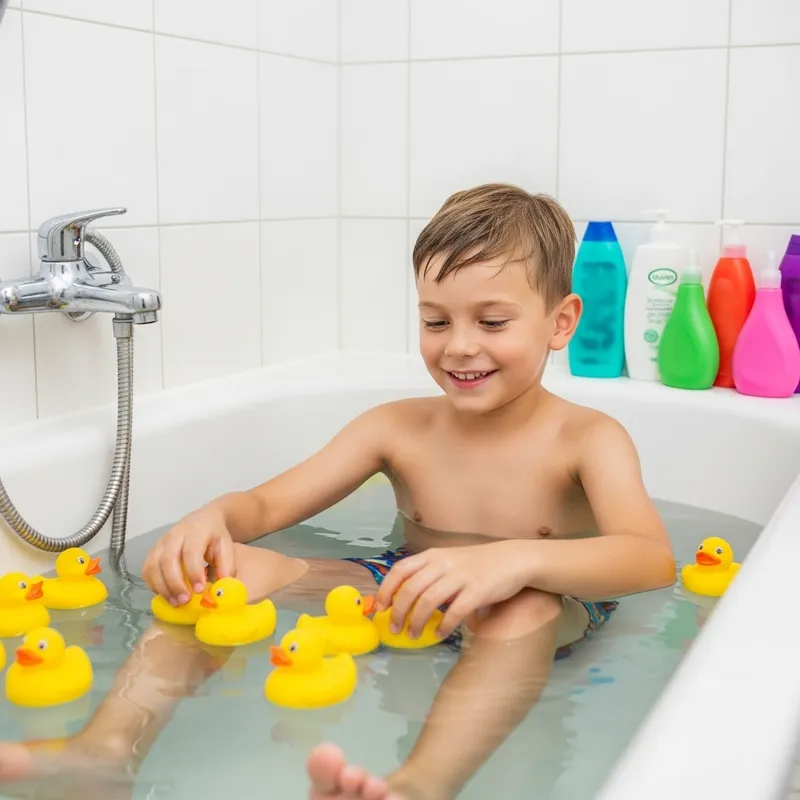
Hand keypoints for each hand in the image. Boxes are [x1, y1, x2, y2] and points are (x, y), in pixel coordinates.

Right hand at [142, 505, 235, 605]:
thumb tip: (221, 590)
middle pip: (168, 559)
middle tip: (185, 601)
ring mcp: (161, 543)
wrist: (202, 520)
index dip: (194, 573)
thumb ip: (227, 567)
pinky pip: (147, 569)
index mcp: (196, 531)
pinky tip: (166, 595)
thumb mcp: (227, 547)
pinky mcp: (152, 551)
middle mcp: (175, 535)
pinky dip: (153, 585)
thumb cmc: (214, 536)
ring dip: (163, 587)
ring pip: (154, 565)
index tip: (200, 590)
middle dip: (175, 583)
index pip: (191, 552)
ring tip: (176, 603)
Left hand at [375, 540, 531, 639]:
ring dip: (416, 622)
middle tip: (395, 629)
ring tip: (412, 635)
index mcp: (433, 556)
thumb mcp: (448, 561)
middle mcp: (443, 564)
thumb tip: (404, 598)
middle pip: (411, 589)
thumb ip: (429, 574)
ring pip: (429, 601)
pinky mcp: (478, 590)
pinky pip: (455, 611)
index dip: (386, 589)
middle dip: (398, 612)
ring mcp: (461, 577)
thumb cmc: (477, 564)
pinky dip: (443, 625)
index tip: (381, 607)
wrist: (512, 559)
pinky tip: (439, 633)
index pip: (400, 570)